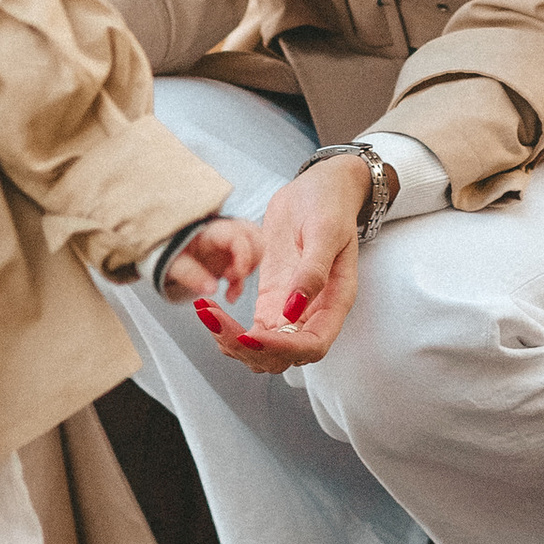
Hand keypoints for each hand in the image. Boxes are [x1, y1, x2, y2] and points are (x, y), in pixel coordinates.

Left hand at [154, 216, 263, 305]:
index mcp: (212, 231)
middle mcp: (228, 231)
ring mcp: (234, 241)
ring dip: (249, 273)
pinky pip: (251, 261)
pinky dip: (244, 280)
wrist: (171, 249)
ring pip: (258, 249)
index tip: (236, 277)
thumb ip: (192, 275)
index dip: (244, 256)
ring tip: (230, 292)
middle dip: (251, 262)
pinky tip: (230, 293)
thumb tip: (212, 289)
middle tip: (231, 280)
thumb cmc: (173, 253)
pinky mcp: (236, 252)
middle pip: (256, 237)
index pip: (238, 235)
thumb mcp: (175, 264)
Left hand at [190, 154, 366, 378]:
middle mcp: (313, 313)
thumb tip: (294, 310)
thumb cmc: (329, 204)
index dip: (283, 349)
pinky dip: (229, 331)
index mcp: (334, 301)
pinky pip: (252, 331)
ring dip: (234, 344)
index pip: (312, 345)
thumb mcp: (325, 231)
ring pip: (263, 350)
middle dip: (248, 348)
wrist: (319, 187)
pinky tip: (211, 312)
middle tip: (216, 322)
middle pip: (283, 355)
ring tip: (209, 315)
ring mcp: (290, 309)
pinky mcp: (272, 300)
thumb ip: (313, 272)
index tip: (251, 336)